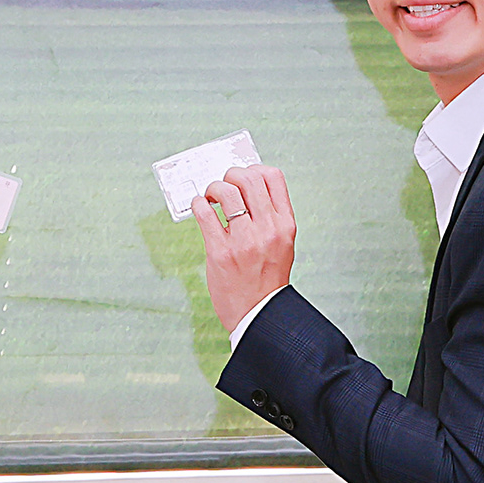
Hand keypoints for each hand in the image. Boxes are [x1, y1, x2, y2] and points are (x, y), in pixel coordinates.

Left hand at [192, 165, 295, 331]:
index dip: (253, 169)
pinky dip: (198, 204)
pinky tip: (200, 208)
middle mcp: (267, 229)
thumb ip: (269, 217)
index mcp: (284, 224)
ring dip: (213, 188)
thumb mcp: (282, 244)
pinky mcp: (220, 252)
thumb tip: (247, 188)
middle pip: (248, 178)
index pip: (272, 177)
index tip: (243, 177)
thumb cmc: (267, 279)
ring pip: (226, 191)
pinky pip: (204, 213)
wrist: (258, 314)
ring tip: (211, 198)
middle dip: (230, 175)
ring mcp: (244, 241)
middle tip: (223, 186)